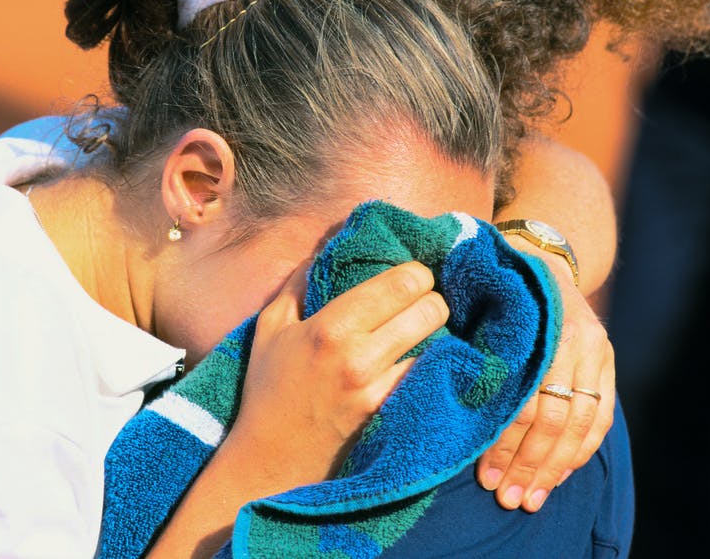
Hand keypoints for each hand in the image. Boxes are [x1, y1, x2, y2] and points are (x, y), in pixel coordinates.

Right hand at [230, 261, 448, 487]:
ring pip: (440, 345)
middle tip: (419, 305)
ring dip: (435, 336)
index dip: (416, 274)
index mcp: (331, 327)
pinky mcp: (390, 416)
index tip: (410, 278)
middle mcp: (360, 357)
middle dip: (431, 301)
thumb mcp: (270, 328)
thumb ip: (298, 282)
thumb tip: (326, 247)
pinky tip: (418, 363)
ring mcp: (379, 391)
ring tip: (419, 334)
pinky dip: (431, 366)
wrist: (269, 461)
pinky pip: (430, 378)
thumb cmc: (268, 390)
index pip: (403, 283)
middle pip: (432, 309)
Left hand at [475, 254, 614, 511]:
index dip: (504, 443)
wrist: (536, 255)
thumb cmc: (490, 288)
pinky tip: (561, 475)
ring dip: (555, 468)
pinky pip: (601, 416)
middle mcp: (572, 338)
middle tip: (506, 498)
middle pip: (553, 418)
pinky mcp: (606, 358)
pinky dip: (582, 450)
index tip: (484, 477)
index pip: (523, 400)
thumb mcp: (475, 307)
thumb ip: (469, 350)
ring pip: (580, 424)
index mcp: (534, 326)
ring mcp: (595, 349)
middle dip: (529, 465)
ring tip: (532, 498)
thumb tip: (442, 403)